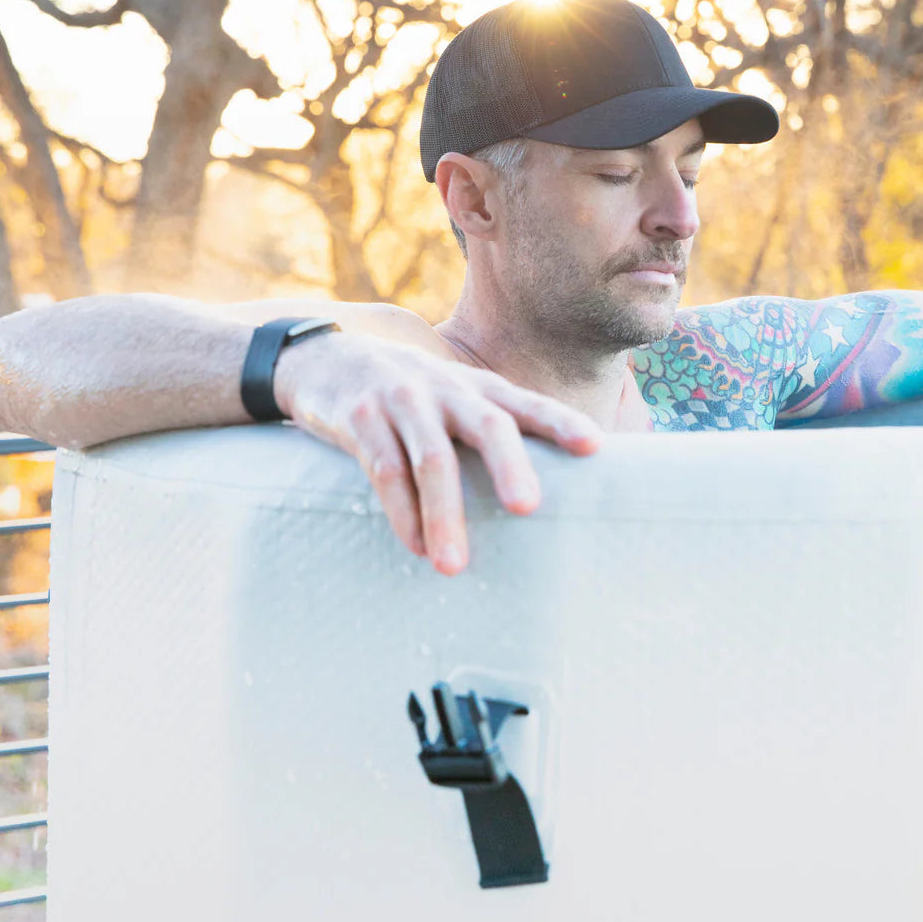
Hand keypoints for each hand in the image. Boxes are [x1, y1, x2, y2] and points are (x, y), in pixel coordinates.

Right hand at [273, 331, 600, 574]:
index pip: (526, 405)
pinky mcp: (360, 419)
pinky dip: (401, 512)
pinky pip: (384, 469)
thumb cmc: (414, 394)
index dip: (560, 423)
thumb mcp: (458, 397)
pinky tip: (416, 547)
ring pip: (432, 458)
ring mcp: (402, 401)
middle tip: (527, 507)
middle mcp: (446, 389)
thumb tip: (557, 486)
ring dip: (444, 514)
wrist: (328, 356)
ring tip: (455, 565)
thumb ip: (499, 427)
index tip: (594, 447)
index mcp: (478, 388)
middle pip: (486, 424)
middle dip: (508, 465)